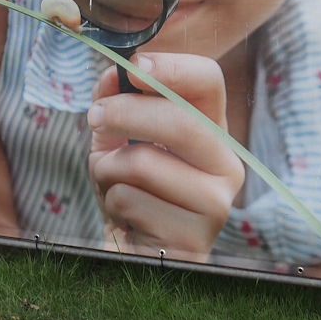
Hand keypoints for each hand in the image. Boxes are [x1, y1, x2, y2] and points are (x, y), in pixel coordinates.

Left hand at [86, 53, 244, 261]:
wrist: (132, 254)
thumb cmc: (130, 192)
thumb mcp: (116, 140)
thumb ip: (114, 102)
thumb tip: (112, 73)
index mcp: (212, 132)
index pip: (210, 82)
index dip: (174, 67)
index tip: (135, 65)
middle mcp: (226, 165)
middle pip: (181, 121)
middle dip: (126, 112)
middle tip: (94, 116)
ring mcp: (217, 205)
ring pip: (145, 162)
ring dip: (109, 170)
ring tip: (113, 185)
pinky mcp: (194, 240)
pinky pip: (131, 200)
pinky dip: (111, 202)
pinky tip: (126, 218)